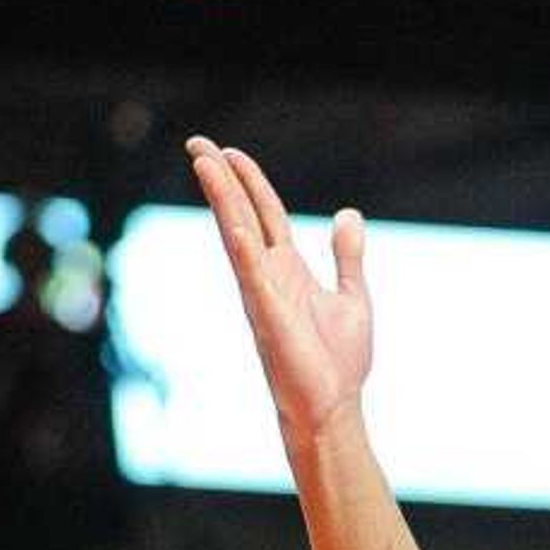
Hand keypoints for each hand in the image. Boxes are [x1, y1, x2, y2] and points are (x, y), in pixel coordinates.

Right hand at [186, 136, 371, 448]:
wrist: (334, 407)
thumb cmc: (338, 361)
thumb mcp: (352, 296)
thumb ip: (347, 256)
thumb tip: (348, 215)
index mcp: (287, 268)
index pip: (264, 213)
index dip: (249, 182)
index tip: (230, 153)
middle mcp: (267, 275)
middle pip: (240, 214)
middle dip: (221, 178)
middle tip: (197, 143)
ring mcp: (262, 292)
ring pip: (236, 233)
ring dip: (221, 197)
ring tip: (204, 161)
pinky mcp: (267, 312)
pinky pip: (250, 271)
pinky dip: (241, 244)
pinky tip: (232, 218)